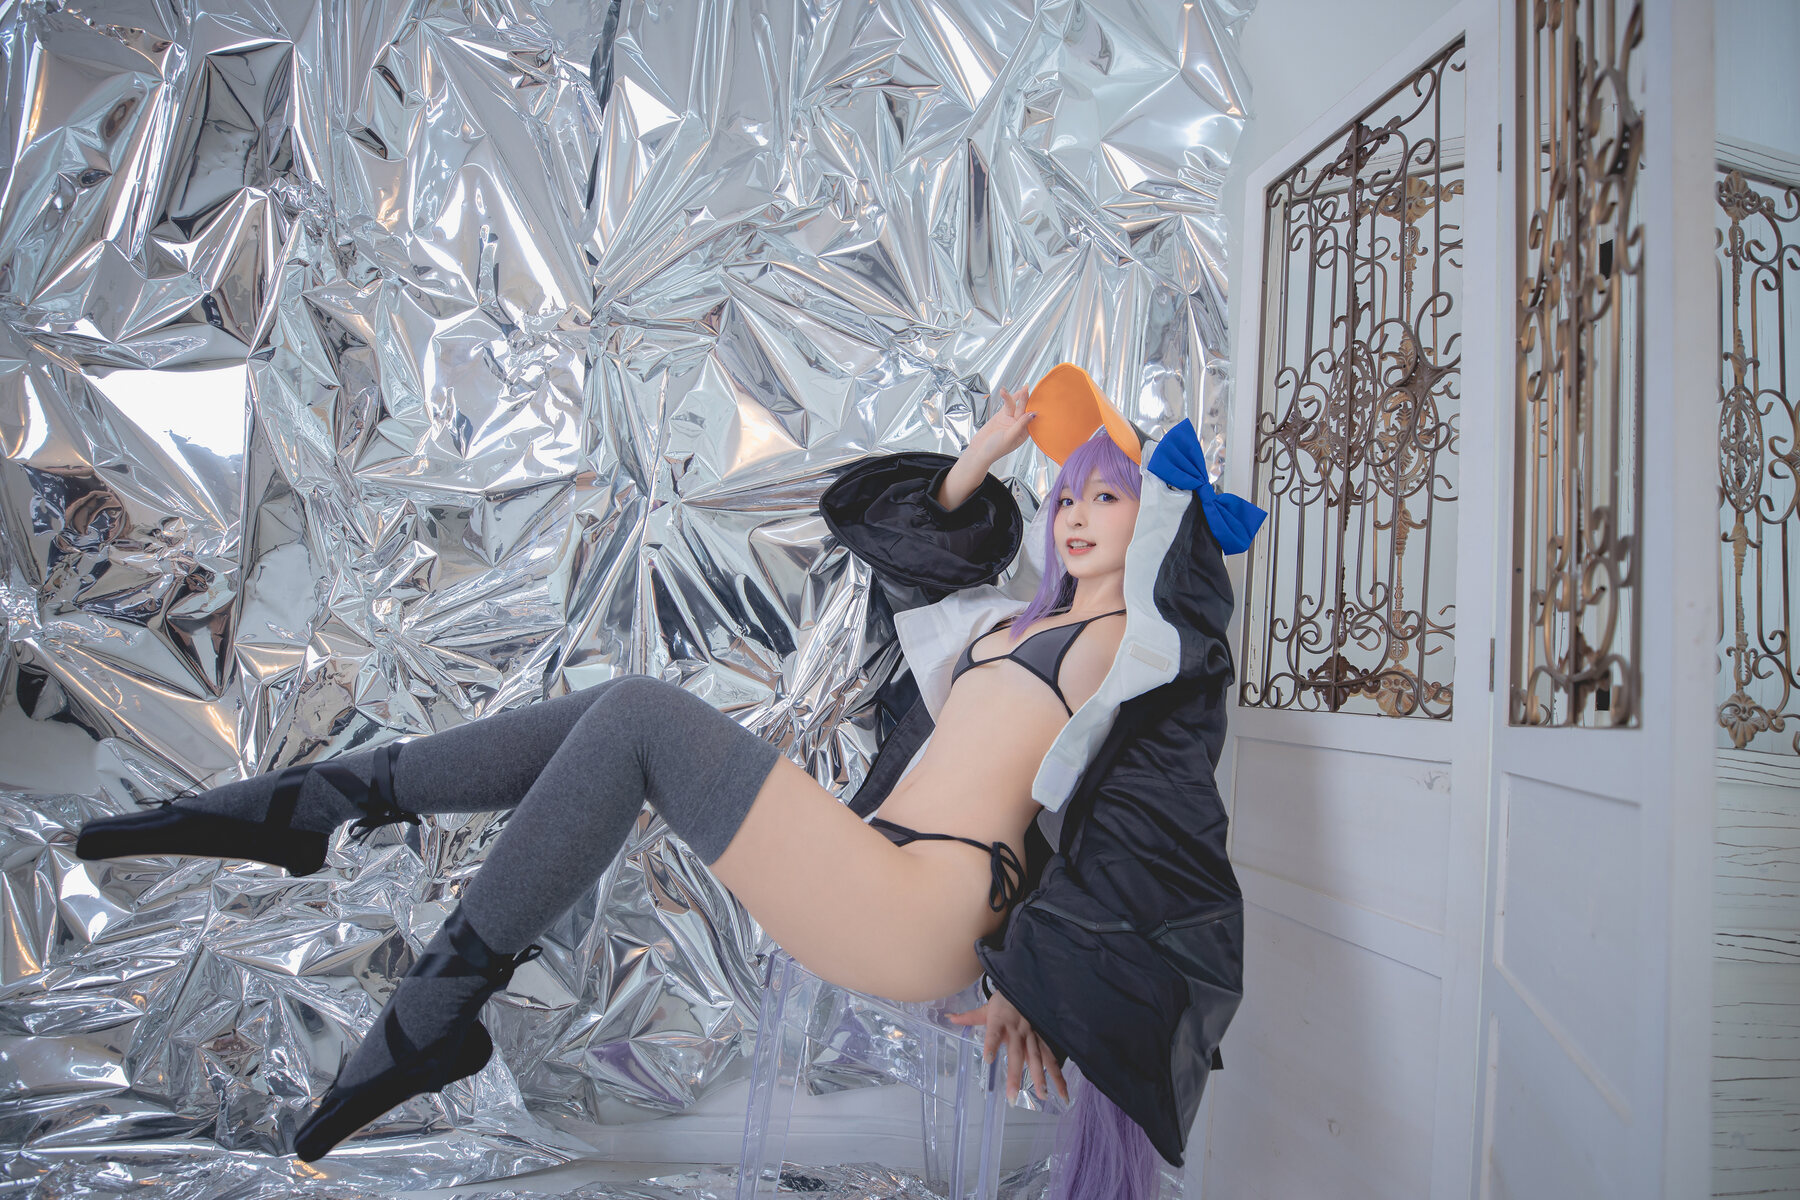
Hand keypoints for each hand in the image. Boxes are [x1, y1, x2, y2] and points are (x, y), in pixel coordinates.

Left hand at [945, 986, 1068, 1103]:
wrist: (1026, 988)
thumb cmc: (1004, 1002)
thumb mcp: (986, 1008)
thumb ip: (969, 1017)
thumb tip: (949, 1018)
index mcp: (1001, 1022)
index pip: (994, 1033)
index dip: (992, 1044)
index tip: (988, 1059)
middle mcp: (1018, 1030)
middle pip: (1017, 1054)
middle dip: (1015, 1075)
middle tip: (1012, 1096)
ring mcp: (1032, 1035)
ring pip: (1038, 1058)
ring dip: (1042, 1077)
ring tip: (1043, 1096)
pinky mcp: (1043, 1039)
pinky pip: (1051, 1057)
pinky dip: (1058, 1074)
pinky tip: (1063, 1091)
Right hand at [965, 385, 1036, 467]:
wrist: (978, 451)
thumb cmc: (994, 450)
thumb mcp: (1009, 437)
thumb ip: (1020, 425)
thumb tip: (1032, 415)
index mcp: (1023, 434)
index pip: (1030, 419)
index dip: (1033, 408)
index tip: (1036, 399)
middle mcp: (1017, 426)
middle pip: (1023, 410)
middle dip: (1025, 399)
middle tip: (1026, 389)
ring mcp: (1008, 420)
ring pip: (1014, 406)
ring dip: (1014, 397)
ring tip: (1015, 389)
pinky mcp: (1000, 416)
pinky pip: (1005, 405)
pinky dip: (1006, 398)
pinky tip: (1008, 391)